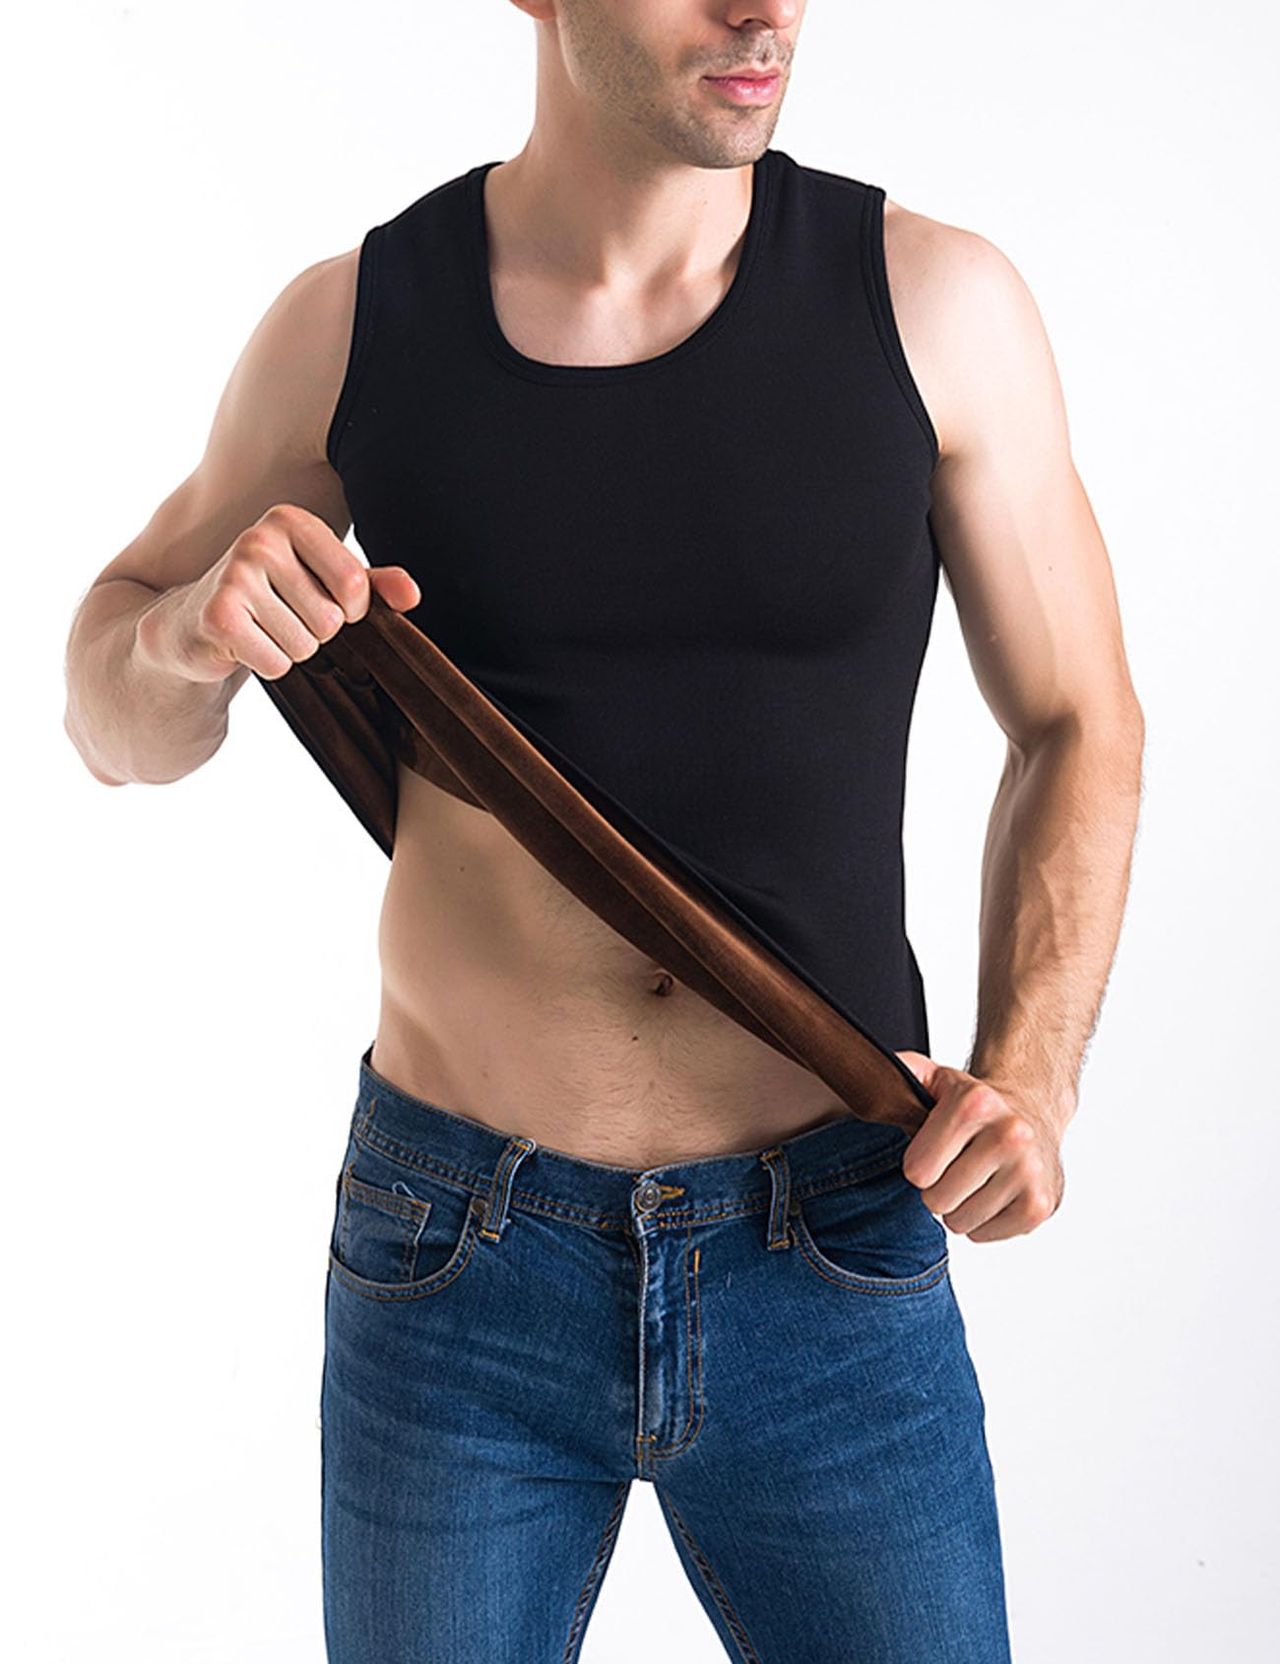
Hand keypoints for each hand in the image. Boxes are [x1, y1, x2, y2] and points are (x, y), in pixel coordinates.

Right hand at [134, 502, 420, 684]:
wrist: (191, 622)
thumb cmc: (271, 599)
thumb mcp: (324, 583)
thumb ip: (372, 584)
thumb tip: (412, 595)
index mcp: (291, 521)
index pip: (355, 585)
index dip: (351, 612)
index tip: (326, 604)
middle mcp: (260, 539)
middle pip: (330, 620)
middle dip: (315, 634)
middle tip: (282, 619)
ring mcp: (233, 575)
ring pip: (305, 644)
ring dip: (290, 650)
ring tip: (262, 630)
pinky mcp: (218, 616)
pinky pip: (277, 663)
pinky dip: (267, 665)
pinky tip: (244, 644)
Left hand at [893, 1051, 1065, 1242]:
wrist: (1033, 1113)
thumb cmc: (975, 1104)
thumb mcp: (937, 1079)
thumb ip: (902, 1073)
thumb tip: (870, 1076)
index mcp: (975, 1104)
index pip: (917, 1171)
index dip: (918, 1165)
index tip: (931, 1152)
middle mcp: (1009, 1136)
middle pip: (937, 1201)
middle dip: (937, 1189)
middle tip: (953, 1169)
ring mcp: (1030, 1172)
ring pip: (960, 1223)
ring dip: (960, 1207)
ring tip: (973, 1180)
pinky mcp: (1039, 1205)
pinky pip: (984, 1235)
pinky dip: (982, 1221)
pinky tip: (993, 1193)